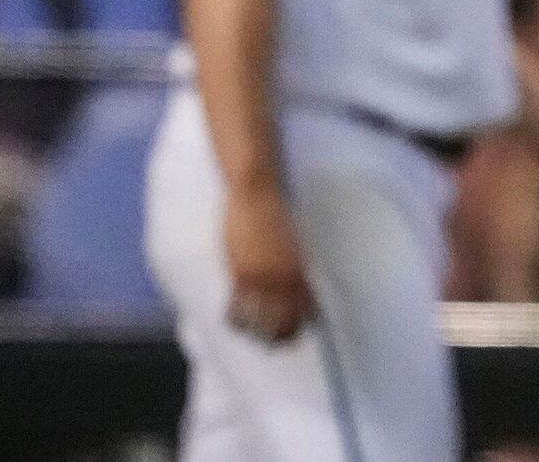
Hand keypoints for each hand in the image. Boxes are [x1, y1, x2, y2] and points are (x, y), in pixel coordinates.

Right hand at [222, 184, 312, 342]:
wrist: (257, 194)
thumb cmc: (274, 215)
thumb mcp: (291, 242)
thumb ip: (293, 263)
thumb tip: (296, 280)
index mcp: (298, 267)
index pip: (304, 304)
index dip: (301, 320)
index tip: (300, 331)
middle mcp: (282, 276)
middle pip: (284, 316)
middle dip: (281, 333)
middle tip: (277, 345)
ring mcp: (260, 276)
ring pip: (260, 317)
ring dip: (259, 331)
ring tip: (257, 340)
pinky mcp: (240, 272)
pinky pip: (237, 305)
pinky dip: (236, 317)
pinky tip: (234, 323)